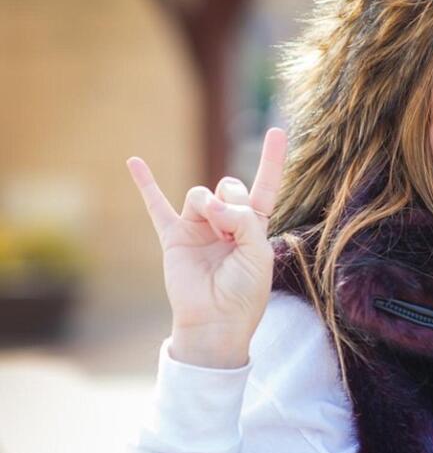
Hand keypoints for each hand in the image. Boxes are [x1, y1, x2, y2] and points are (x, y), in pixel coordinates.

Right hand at [127, 128, 287, 368]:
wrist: (216, 321)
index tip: (277, 130)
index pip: (265, 185)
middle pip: (231, 185)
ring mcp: (199, 227)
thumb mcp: (259, 252)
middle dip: (232, 201)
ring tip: (214, 230)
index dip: (271, 160)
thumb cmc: (244, 291)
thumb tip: (210, 203)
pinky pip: (157, 205)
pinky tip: (134, 162)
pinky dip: (146, 183)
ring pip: (203, 193)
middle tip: (230, 229)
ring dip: (209, 207)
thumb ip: (242, 220)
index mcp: (254, 225)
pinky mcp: (174, 236)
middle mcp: (226, 222)